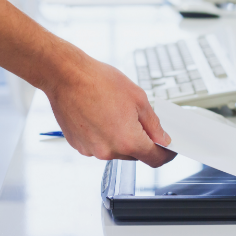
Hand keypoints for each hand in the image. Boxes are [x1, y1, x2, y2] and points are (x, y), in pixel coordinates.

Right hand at [45, 54, 175, 167]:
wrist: (66, 75)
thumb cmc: (99, 82)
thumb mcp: (138, 98)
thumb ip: (153, 124)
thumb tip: (162, 138)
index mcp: (127, 141)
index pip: (154, 159)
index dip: (166, 155)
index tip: (169, 149)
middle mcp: (108, 151)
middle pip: (135, 155)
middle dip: (142, 141)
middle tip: (139, 119)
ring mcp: (91, 150)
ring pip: (116, 151)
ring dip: (121, 138)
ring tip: (115, 112)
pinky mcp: (78, 146)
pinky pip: (99, 145)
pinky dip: (104, 136)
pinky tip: (100, 116)